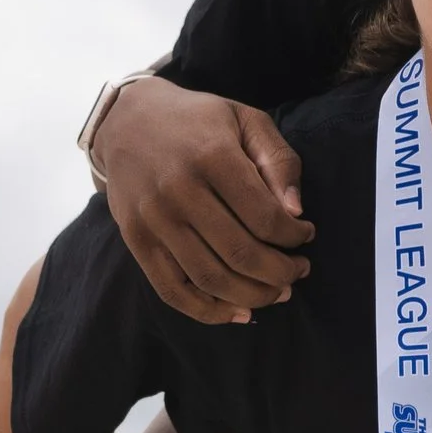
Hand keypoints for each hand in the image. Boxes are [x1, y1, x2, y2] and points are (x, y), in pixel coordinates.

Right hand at [92, 79, 311, 325]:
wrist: (126, 121)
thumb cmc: (197, 122)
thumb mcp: (245, 119)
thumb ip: (278, 160)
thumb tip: (296, 212)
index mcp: (212, 156)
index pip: (265, 217)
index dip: (294, 236)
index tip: (305, 234)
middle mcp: (179, 189)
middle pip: (241, 254)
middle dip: (281, 272)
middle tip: (298, 271)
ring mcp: (154, 219)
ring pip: (211, 279)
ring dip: (254, 296)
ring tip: (277, 292)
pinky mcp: (136, 240)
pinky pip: (173, 291)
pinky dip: (209, 312)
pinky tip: (239, 312)